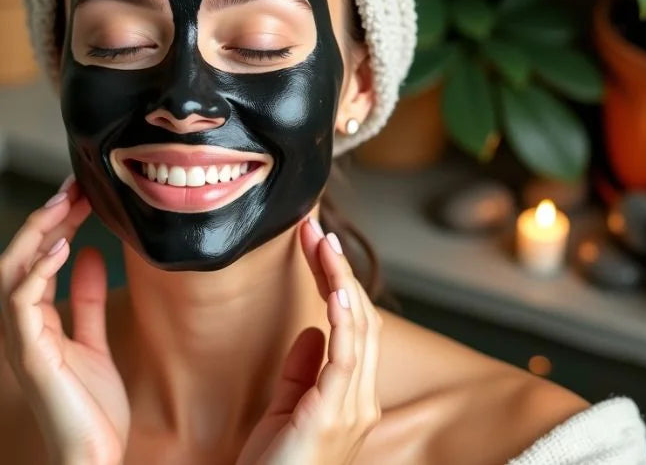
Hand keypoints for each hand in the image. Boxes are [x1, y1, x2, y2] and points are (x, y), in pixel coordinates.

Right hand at [0, 177, 129, 464]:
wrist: (92, 456)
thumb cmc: (91, 408)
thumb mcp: (95, 342)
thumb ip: (88, 301)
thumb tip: (90, 253)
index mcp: (35, 320)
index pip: (34, 257)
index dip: (54, 223)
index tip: (80, 193)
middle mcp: (22, 325)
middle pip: (16, 255)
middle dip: (43, 218)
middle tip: (73, 187)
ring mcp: (22, 338)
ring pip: (10, 271)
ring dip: (37, 234)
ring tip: (65, 206)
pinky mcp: (31, 355)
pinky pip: (22, 303)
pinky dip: (38, 271)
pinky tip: (61, 248)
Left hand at [236, 217, 382, 464]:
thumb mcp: (285, 413)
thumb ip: (300, 372)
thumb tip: (309, 331)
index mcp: (350, 399)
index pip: (352, 327)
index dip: (338, 283)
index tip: (317, 245)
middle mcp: (360, 402)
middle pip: (360, 319)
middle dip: (339, 270)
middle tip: (316, 229)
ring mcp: (351, 409)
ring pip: (357, 329)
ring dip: (339, 279)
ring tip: (322, 241)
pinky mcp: (332, 415)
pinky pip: (346, 356)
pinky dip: (343, 317)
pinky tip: (336, 286)